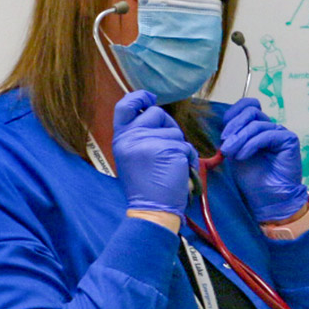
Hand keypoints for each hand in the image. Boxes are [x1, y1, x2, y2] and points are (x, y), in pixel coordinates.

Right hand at [111, 91, 195, 215]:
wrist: (151, 211)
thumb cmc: (145, 187)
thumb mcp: (132, 157)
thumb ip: (139, 136)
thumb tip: (155, 114)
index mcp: (121, 138)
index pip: (124, 107)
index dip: (138, 97)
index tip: (149, 97)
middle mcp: (132, 137)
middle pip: (156, 113)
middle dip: (167, 126)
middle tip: (167, 148)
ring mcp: (149, 142)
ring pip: (174, 131)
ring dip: (179, 146)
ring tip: (170, 166)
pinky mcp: (168, 149)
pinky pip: (186, 146)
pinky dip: (188, 158)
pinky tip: (179, 172)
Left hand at [220, 98, 308, 222]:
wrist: (269, 199)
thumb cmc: (254, 180)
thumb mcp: (235, 153)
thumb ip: (232, 137)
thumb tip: (224, 126)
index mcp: (257, 128)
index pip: (247, 106)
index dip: (233, 113)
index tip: (223, 133)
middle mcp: (270, 127)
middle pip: (251, 111)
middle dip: (234, 126)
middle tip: (225, 145)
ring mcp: (280, 132)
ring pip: (256, 123)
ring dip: (240, 138)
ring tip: (231, 154)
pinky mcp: (289, 139)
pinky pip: (267, 134)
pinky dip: (251, 144)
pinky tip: (243, 156)